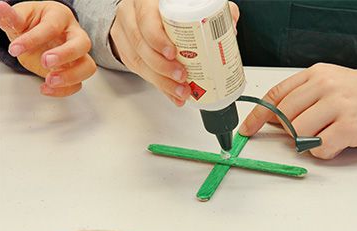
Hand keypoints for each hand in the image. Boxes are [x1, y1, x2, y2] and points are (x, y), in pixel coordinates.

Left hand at [0, 1, 95, 96]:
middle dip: (65, 54)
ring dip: (71, 76)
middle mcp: (75, 35)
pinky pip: (78, 83)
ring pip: (88, 66)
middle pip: (82, 44)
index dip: (34, 39)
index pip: (51, 27)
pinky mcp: (76, 71)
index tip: (14, 49)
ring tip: (50, 80)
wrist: (40, 35)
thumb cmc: (33, 24)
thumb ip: (11, 17)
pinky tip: (47, 88)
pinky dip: (64, 89)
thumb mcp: (20, 18)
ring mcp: (79, 55)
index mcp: (60, 17)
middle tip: (45, 62)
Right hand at [110, 0, 239, 106]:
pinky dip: (159, 86)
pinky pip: (140, 72)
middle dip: (163, 67)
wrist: (147, 11)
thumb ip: (210, 10)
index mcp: (147, 1)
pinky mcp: (126, 51)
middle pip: (141, 45)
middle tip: (182, 77)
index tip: (173, 53)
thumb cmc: (168, 8)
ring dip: (161, 81)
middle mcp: (132, 16)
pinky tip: (173, 94)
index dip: (157, 38)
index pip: (146, 19)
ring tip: (181, 90)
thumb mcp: (187, 4)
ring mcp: (126, 34)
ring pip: (138, 61)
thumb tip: (230, 27)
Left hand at [239, 63, 356, 158]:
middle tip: (311, 134)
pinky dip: (324, 152)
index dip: (258, 115)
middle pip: (285, 117)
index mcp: (317, 74)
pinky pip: (319, 148)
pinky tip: (339, 144)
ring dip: (308, 143)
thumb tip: (275, 120)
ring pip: (298, 133)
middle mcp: (325, 85)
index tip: (248, 129)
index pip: (276, 94)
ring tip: (329, 137)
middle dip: (290, 133)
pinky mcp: (350, 126)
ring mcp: (338, 104)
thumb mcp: (334, 86)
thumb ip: (304, 98)